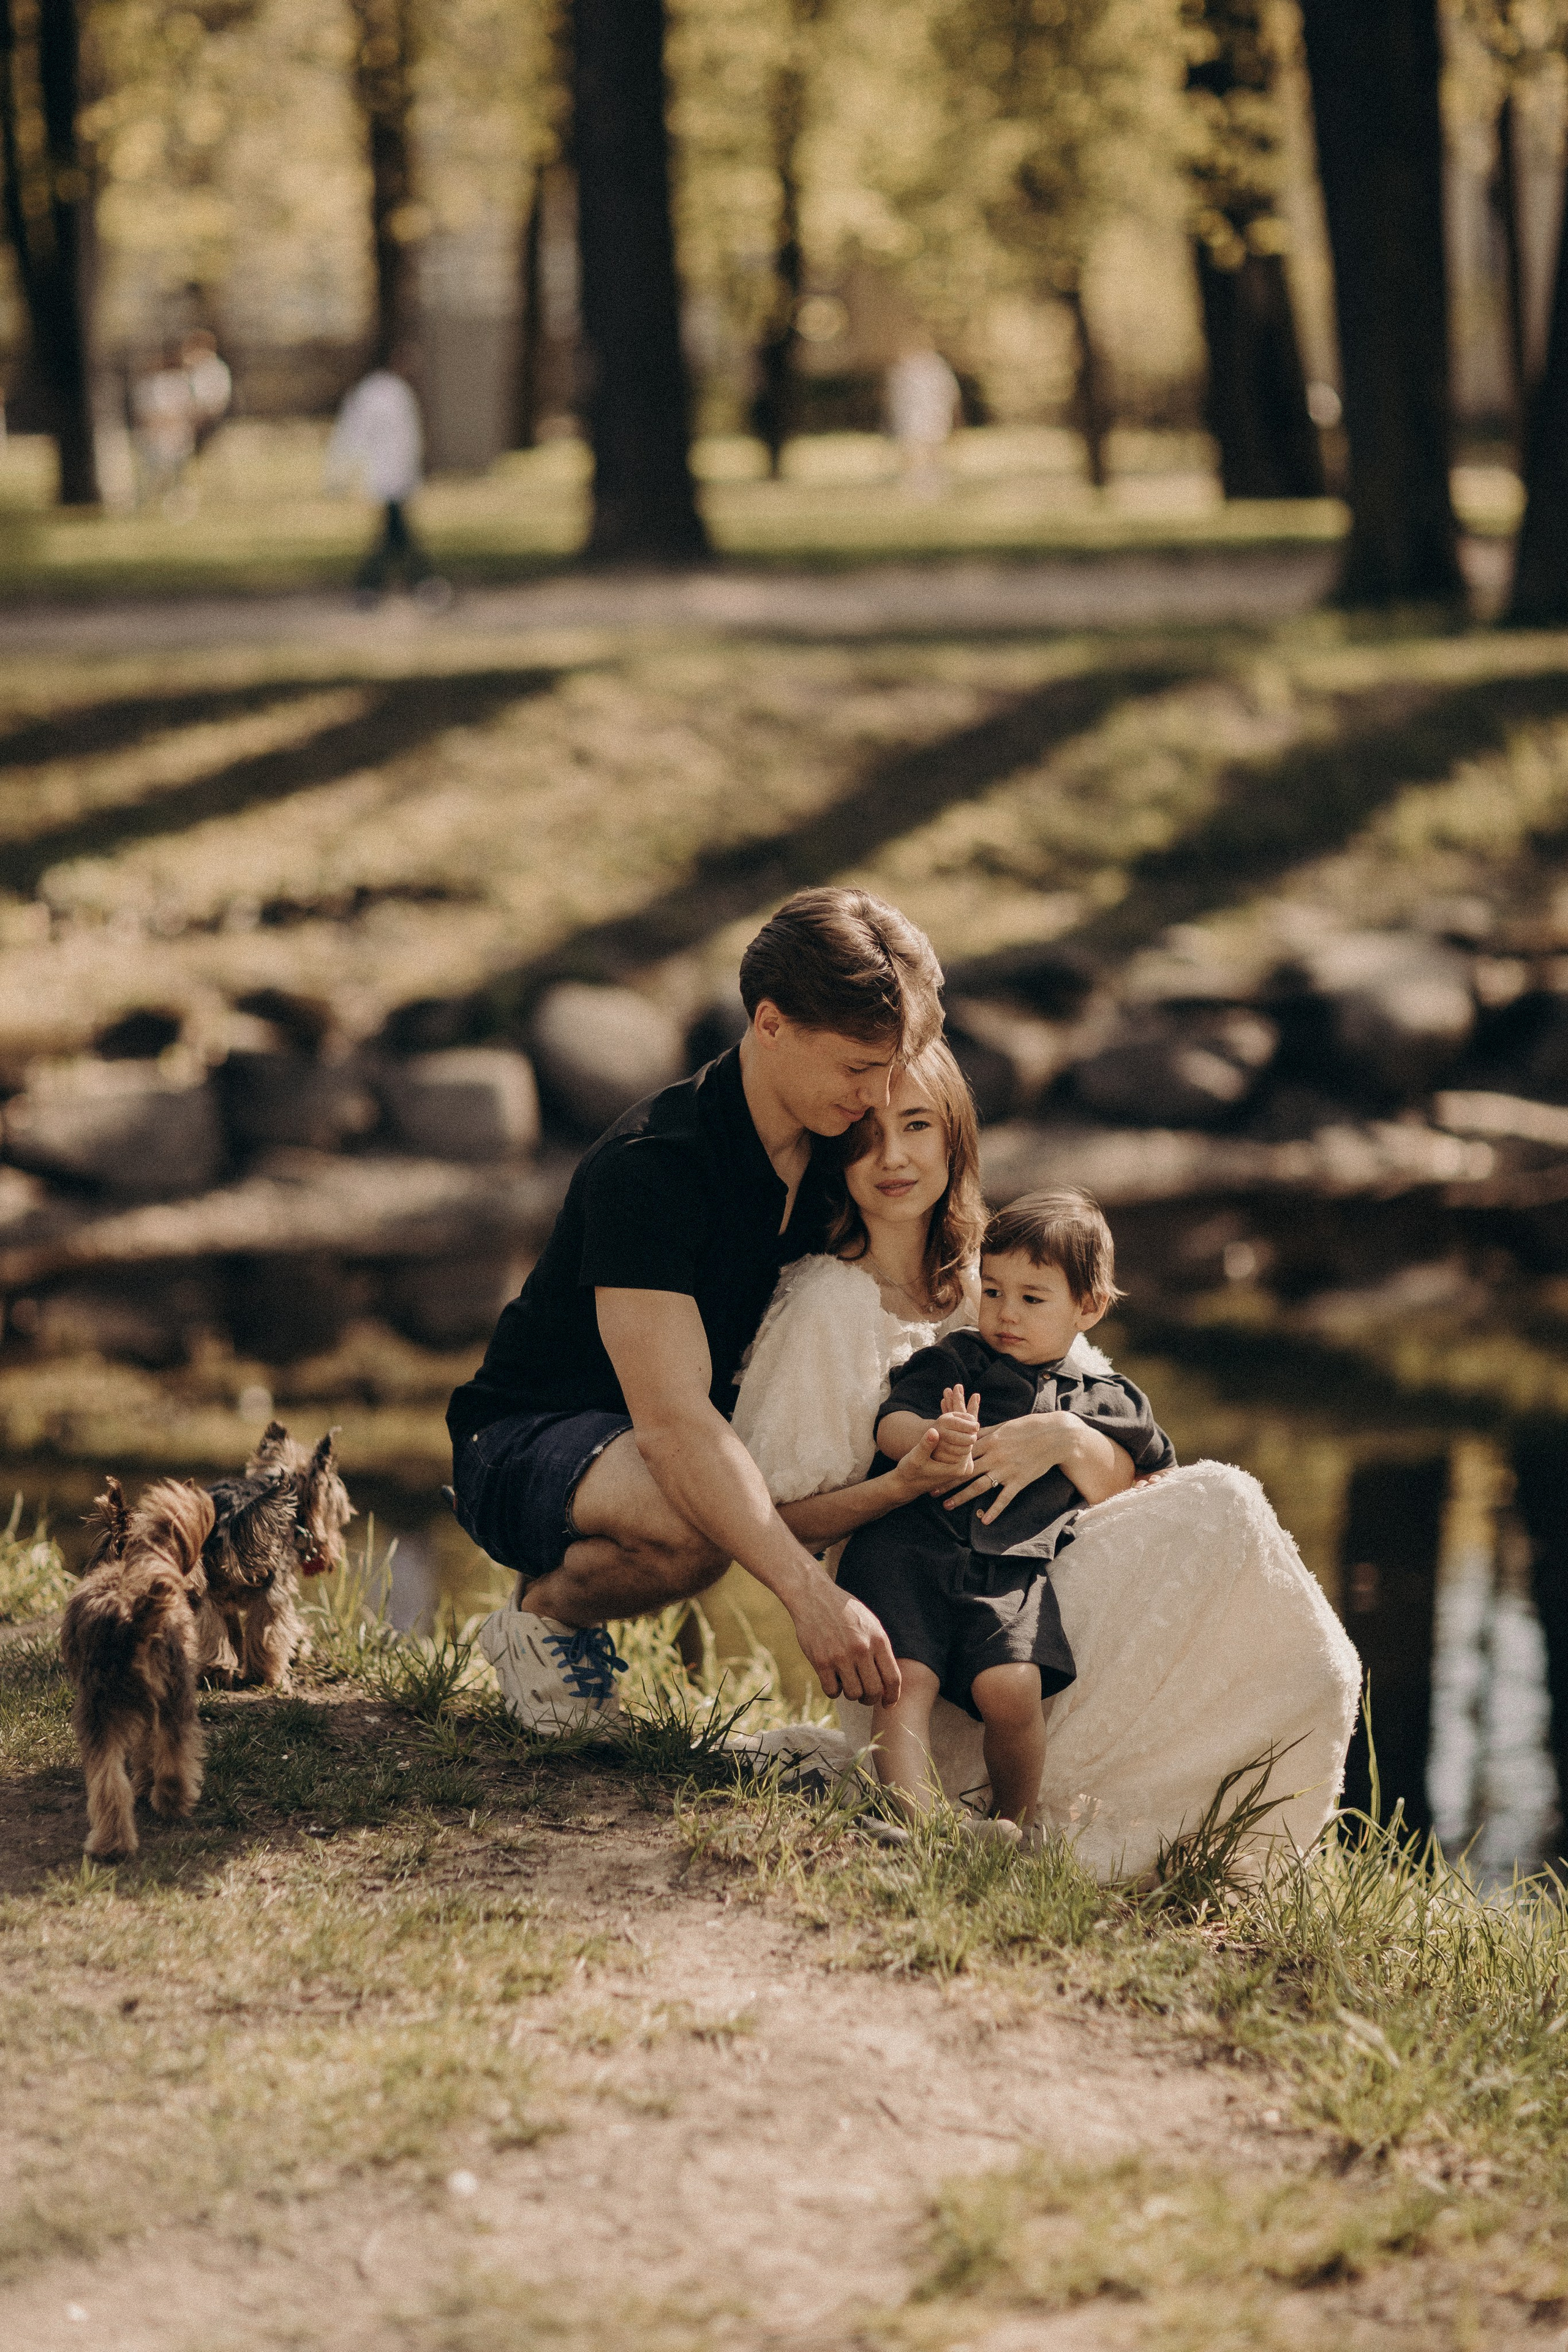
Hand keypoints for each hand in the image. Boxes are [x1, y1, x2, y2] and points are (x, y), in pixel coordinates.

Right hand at [788, 1575, 901, 1706]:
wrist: (814, 1596)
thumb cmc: (845, 1612)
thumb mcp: (871, 1624)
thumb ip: (880, 1650)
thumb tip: (888, 1682)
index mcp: (878, 1640)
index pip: (892, 1679)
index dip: (892, 1696)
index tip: (888, 1703)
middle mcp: (861, 1649)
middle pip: (874, 1691)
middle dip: (871, 1699)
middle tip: (865, 1696)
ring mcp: (840, 1656)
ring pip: (853, 1694)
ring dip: (852, 1694)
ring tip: (848, 1683)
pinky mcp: (821, 1661)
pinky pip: (831, 1691)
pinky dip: (834, 1691)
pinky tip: (833, 1680)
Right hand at [892, 1384, 980, 1497]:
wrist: (905, 1485)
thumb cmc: (909, 1472)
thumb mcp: (916, 1459)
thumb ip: (926, 1445)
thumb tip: (933, 1431)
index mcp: (958, 1466)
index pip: (969, 1436)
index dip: (969, 1415)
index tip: (973, 1396)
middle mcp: (963, 1465)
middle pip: (969, 1433)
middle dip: (968, 1411)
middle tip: (971, 1391)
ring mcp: (959, 1462)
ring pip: (964, 1433)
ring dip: (960, 1414)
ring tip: (958, 1392)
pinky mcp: (954, 1459)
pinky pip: (957, 1437)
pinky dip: (954, 1422)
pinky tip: (948, 1404)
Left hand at [943, 1411, 1072, 1523]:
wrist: (1055, 1436)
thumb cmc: (1029, 1427)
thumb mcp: (1004, 1426)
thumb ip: (986, 1432)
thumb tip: (969, 1433)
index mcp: (989, 1441)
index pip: (962, 1454)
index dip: (945, 1462)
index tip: (931, 1469)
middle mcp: (994, 1456)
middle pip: (965, 1472)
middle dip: (947, 1482)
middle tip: (931, 1492)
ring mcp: (1006, 1470)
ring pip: (979, 1486)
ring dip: (962, 1497)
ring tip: (947, 1505)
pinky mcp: (1019, 1481)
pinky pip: (1004, 1498)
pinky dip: (994, 1510)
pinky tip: (983, 1520)